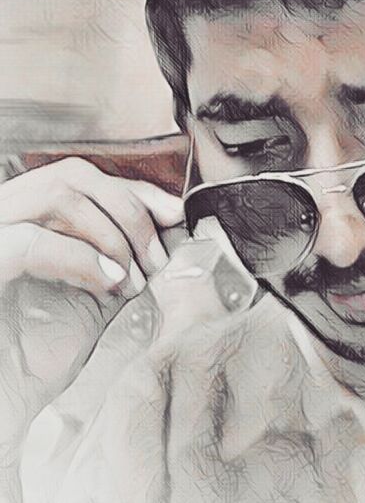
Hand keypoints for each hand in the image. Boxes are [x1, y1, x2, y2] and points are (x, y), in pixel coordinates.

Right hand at [0, 157, 182, 450]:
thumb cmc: (30, 360)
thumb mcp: (90, 297)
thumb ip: (123, 257)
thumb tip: (173, 228)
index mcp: (22, 218)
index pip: (80, 178)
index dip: (133, 190)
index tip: (174, 213)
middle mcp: (0, 217)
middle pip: (72, 176)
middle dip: (129, 208)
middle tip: (157, 256)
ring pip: (57, 196)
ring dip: (111, 234)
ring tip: (131, 278)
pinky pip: (30, 242)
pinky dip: (81, 257)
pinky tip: (108, 282)